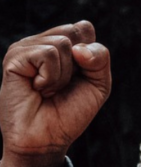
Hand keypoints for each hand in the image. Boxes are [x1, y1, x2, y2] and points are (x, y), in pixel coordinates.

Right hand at [0, 21, 110, 166]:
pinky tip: (38, 89)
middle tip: (63, 84)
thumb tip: (79, 48)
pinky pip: (48, 54)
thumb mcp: (99, 85)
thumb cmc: (71, 111)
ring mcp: (26, 48)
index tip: (79, 77)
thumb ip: (100, 59)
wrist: (47, 138)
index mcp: (61, 44)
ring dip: (63, 75)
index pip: (84, 28)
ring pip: (63, 44)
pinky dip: (51, 77)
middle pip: (76, 31)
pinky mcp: (14, 58)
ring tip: (48, 90)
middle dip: (80, 64)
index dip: (91, 55)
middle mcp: (42, 42)